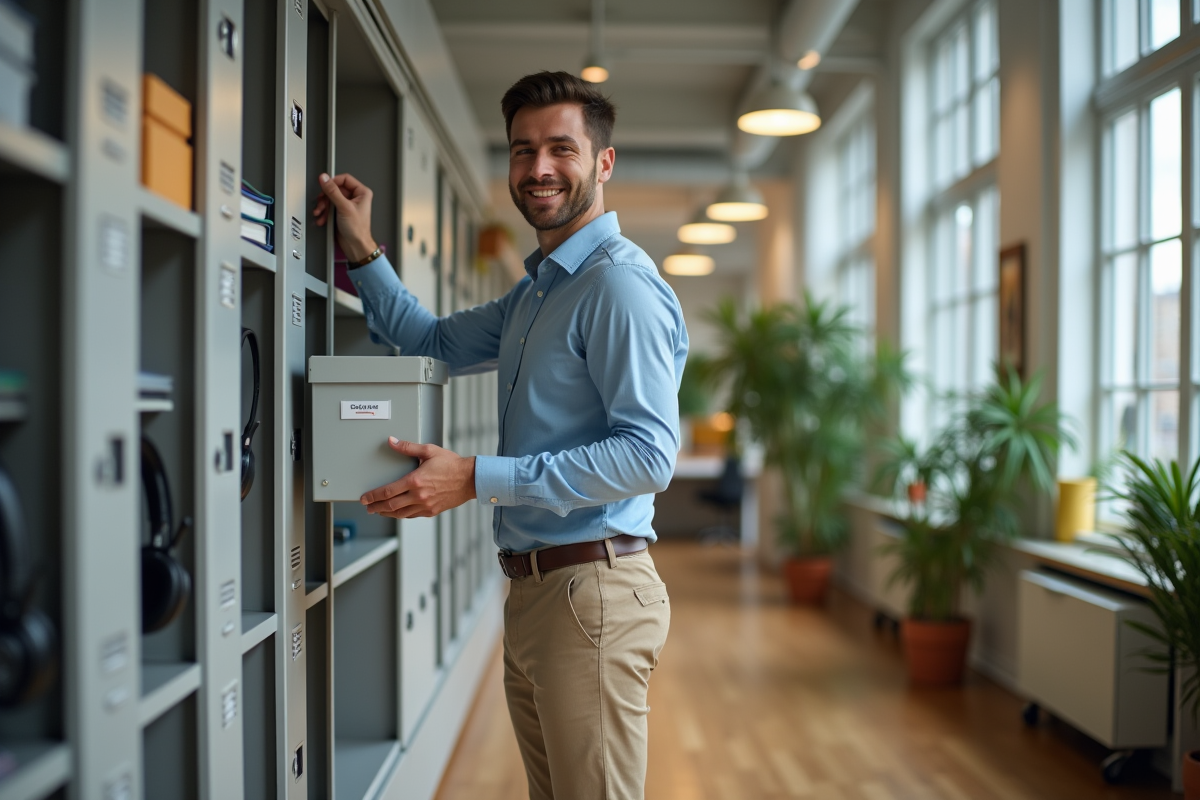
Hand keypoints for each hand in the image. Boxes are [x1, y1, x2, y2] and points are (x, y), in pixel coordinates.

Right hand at [313, 172, 377, 261]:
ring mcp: (347, 205)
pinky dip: (324, 212)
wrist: (355, 246)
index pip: (344, 179)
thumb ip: (333, 192)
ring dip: (323, 206)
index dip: (333, 182)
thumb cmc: (357, 230)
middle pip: (335, 189)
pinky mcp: (340, 212)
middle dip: (326, 198)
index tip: (324, 186)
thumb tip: (325, 179)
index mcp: (362, 193)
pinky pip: (329, 207)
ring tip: (320, 213)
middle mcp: (355, 197)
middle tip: (321, 204)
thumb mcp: (344, 207)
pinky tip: (322, 219)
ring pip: (330, 198)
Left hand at [361, 438, 476, 518]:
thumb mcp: (429, 451)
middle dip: (376, 507)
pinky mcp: (432, 511)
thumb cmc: (452, 464)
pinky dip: (402, 515)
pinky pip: (412, 516)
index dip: (373, 496)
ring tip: (379, 511)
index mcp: (415, 481)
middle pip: (390, 506)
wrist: (470, 479)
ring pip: (400, 514)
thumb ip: (407, 447)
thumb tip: (392, 441)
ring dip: (387, 513)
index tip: (365, 498)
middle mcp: (418, 496)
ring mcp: (425, 505)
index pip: (387, 491)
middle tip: (368, 507)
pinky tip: (398, 512)